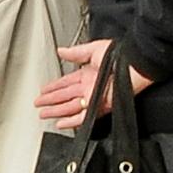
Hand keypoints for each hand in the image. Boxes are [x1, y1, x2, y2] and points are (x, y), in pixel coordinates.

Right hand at [32, 39, 148, 129]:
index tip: (43, 90)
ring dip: (56, 111)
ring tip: (43, 114)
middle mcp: (89, 87)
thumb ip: (76, 53)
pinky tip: (61, 123)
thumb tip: (61, 50)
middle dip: (50, 101)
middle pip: (64, 96)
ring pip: (70, 107)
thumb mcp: (94, 49)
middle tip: (38, 104)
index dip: (53, 86)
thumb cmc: (119, 55)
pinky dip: (71, 121)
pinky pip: (83, 117)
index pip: (66, 82)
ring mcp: (94, 98)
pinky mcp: (100, 108)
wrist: (134, 66)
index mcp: (88, 73)